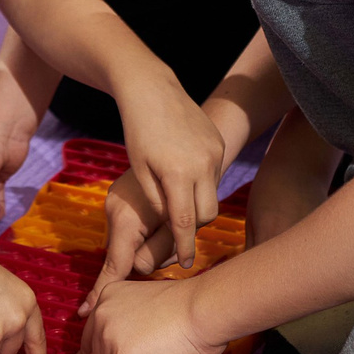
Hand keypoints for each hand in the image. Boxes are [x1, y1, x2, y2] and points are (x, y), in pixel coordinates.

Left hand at [80, 276, 221, 353]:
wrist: (204, 308)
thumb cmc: (188, 306)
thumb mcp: (143, 302)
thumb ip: (124, 320)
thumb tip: (117, 349)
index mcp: (106, 297)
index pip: (91, 338)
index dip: (114, 350)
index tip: (135, 348)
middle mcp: (100, 315)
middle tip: (150, 351)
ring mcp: (108, 340)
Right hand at [84, 168, 176, 301]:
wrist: (182, 150)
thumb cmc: (187, 194)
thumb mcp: (175, 228)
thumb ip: (157, 252)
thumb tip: (140, 269)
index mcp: (125, 220)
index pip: (114, 266)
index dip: (101, 292)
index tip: (85, 312)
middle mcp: (113, 212)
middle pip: (129, 257)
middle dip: (151, 255)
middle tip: (173, 238)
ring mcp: (114, 206)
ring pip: (131, 244)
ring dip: (152, 242)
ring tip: (171, 224)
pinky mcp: (120, 202)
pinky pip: (131, 230)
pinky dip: (145, 232)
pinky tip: (160, 219)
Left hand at [112, 72, 225, 269]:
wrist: (152, 89)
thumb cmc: (137, 130)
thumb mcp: (139, 170)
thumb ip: (156, 201)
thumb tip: (171, 224)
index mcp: (178, 174)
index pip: (186, 223)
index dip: (184, 247)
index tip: (184, 264)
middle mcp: (203, 164)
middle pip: (206, 213)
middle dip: (194, 228)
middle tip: (178, 235)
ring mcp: (213, 153)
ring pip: (212, 195)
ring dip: (198, 205)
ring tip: (178, 203)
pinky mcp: (216, 143)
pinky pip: (214, 174)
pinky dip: (202, 184)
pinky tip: (185, 179)